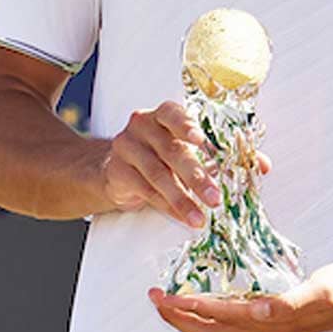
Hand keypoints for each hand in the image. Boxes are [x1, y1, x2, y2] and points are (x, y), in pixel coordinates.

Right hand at [101, 102, 221, 227]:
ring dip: (182, 199)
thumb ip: (194, 156)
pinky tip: (181, 216)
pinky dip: (167, 206)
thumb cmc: (155, 154)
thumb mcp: (174, 148)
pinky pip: (146, 191)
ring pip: (159, 175)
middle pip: (171, 151)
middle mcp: (141, 127)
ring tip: (199, 217)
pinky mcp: (118, 171)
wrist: (117, 168)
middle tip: (214, 197)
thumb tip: (216, 172)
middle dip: (196, 177)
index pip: (172, 114)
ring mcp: (127, 148)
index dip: (186, 126)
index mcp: (160, 116)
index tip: (201, 140)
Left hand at [148, 262, 332, 331]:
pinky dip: (209, 317)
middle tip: (155, 298)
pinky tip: (207, 301)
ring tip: (171, 302)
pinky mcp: (270, 327)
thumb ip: (291, 301)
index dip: (189, 308)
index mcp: (269, 324)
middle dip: (177, 318)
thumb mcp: (319, 291)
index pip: (217, 318)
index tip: (164, 296)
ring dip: (190, 321)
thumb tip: (261, 310)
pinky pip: (229, 327)